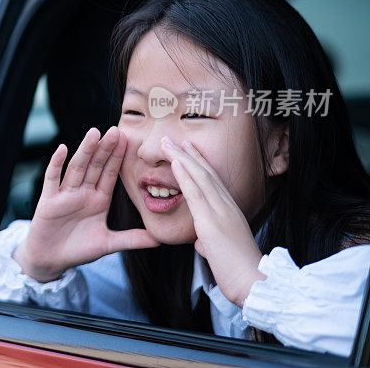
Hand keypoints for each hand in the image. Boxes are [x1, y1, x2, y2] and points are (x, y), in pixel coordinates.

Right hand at [14, 126, 159, 281]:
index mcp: (98, 199)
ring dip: (85, 150)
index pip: (110, 174)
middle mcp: (82, 192)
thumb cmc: (77, 249)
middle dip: (105, 148)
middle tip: (116, 130)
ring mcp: (65, 194)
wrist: (50, 259)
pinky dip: (56, 164)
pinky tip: (62, 148)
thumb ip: (131, 239)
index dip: (118, 157)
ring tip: (94, 132)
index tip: (129, 139)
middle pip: (95, 165)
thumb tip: (159, 240)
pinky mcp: (48, 200)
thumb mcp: (107, 244)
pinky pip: (52, 179)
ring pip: (77, 168)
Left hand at [161, 136, 266, 306]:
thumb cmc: (240, 272)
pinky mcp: (212, 224)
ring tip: (166, 142)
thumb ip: (210, 243)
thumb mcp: (222, 252)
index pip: (214, 181)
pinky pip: (196, 194)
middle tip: (171, 138)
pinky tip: (175, 162)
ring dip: (181, 157)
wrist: (255, 283)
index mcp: (231, 212)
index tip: (187, 148)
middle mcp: (227, 207)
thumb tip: (201, 244)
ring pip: (200, 177)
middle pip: (205, 172)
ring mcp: (221, 213)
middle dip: (187, 153)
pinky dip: (184, 176)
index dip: (199, 162)